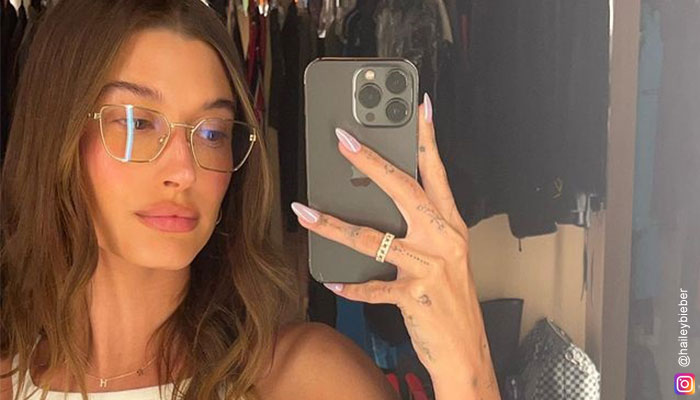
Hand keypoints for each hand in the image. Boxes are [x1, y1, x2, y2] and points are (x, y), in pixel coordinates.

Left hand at [291, 93, 499, 398]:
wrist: (466, 350)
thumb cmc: (452, 300)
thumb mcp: (446, 256)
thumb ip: (420, 229)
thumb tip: (378, 205)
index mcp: (450, 225)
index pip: (437, 173)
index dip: (428, 138)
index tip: (419, 108)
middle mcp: (442, 239)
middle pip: (403, 190)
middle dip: (371, 162)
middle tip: (343, 140)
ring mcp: (429, 267)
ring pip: (372, 238)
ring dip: (332, 225)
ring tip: (305, 211)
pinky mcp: (413, 296)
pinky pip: (371, 287)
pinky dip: (349, 285)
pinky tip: (330, 279)